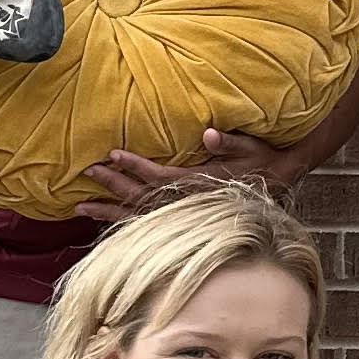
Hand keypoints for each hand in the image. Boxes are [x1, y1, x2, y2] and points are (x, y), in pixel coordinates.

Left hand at [77, 134, 284, 222]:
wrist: (278, 182)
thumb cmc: (262, 160)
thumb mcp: (251, 146)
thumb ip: (229, 142)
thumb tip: (207, 134)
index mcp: (200, 183)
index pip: (160, 176)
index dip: (135, 166)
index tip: (112, 154)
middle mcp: (188, 202)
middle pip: (142, 197)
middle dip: (112, 185)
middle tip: (87, 171)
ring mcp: (185, 213)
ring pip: (139, 215)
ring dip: (109, 210)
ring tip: (79, 205)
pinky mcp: (184, 219)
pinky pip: (147, 224)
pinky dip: (123, 222)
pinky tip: (104, 220)